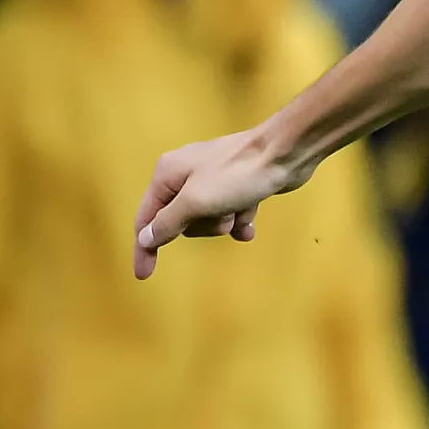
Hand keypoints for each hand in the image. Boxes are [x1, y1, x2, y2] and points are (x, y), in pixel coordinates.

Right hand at [134, 125, 289, 279]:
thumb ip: (168, 222)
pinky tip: (251, 221)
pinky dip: (240, 220)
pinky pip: (230, 215)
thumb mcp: (195, 202)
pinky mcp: (236, 187)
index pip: (147, 218)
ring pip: (207, 221)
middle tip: (219, 213)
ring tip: (239, 206)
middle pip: (180, 222)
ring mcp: (212, 181)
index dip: (144, 248)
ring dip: (224, 221)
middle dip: (202, 226)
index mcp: (167, 174)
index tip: (143, 274)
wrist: (284, 154)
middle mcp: (185, 176)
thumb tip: (145, 239)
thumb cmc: (237, 174)